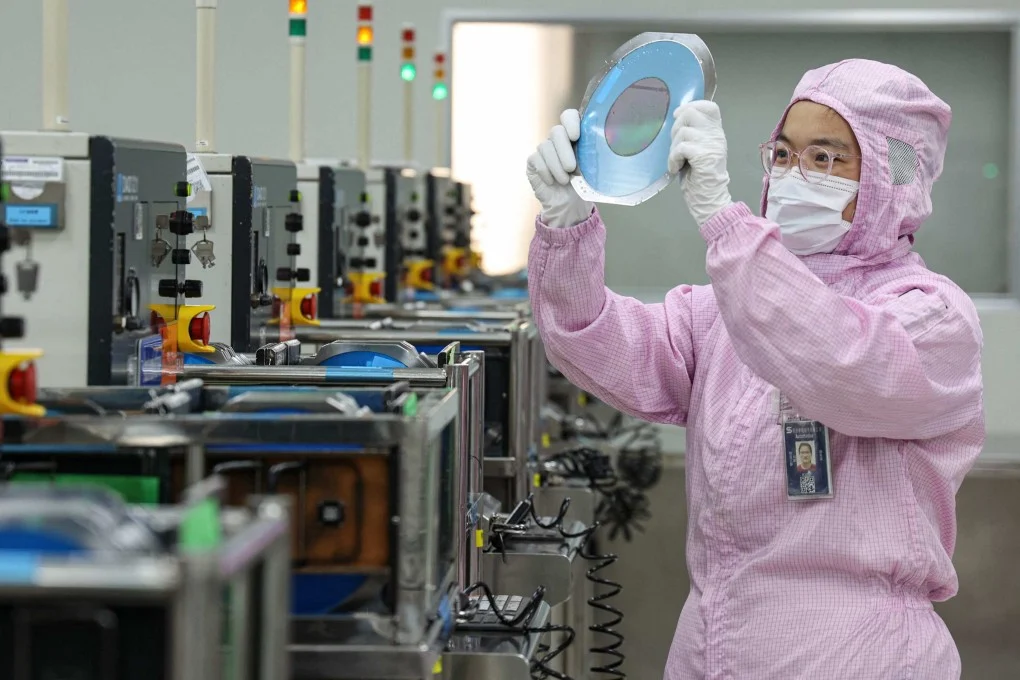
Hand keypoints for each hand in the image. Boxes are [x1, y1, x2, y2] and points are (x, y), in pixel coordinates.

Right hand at [526, 109, 594, 228]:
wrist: (570, 203)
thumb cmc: (583, 182)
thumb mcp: (591, 168)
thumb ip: (591, 155)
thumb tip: (593, 153)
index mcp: (574, 135)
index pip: (569, 116)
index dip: (570, 122)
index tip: (575, 136)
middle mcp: (558, 138)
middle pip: (556, 132)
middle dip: (564, 151)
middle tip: (571, 168)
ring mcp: (544, 148)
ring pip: (545, 147)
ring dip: (556, 166)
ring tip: (565, 181)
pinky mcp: (533, 161)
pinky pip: (536, 160)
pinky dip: (546, 172)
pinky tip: (552, 182)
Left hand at [668, 100, 732, 225]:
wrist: (709, 200)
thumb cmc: (699, 177)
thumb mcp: (697, 150)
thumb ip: (693, 134)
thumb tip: (677, 118)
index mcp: (716, 132)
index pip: (709, 106)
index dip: (691, 106)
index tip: (678, 116)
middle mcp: (717, 136)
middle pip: (691, 113)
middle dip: (676, 128)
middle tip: (676, 147)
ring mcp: (712, 145)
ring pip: (683, 131)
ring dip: (673, 148)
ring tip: (677, 161)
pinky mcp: (704, 156)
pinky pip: (680, 148)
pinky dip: (673, 159)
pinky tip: (676, 168)